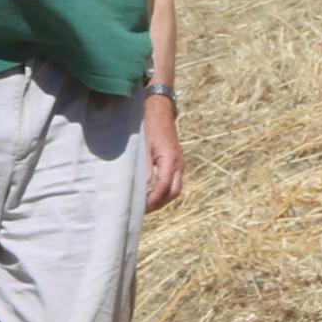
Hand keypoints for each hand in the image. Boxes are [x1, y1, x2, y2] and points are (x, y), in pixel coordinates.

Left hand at [144, 93, 184, 211]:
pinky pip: (174, 182)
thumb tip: (143, 186)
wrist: (160, 110)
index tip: (141, 208)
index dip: (153, 200)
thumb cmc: (149, 126)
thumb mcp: (144, 145)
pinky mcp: (177, 163)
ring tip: (145, 206)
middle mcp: (179, 164)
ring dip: (162, 199)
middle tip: (142, 211)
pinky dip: (164, 191)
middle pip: (173, 192)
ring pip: (175, 189)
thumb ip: (144, 166)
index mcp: (171, 160)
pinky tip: (150, 194)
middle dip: (159, 203)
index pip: (164, 186)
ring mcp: (180, 164)